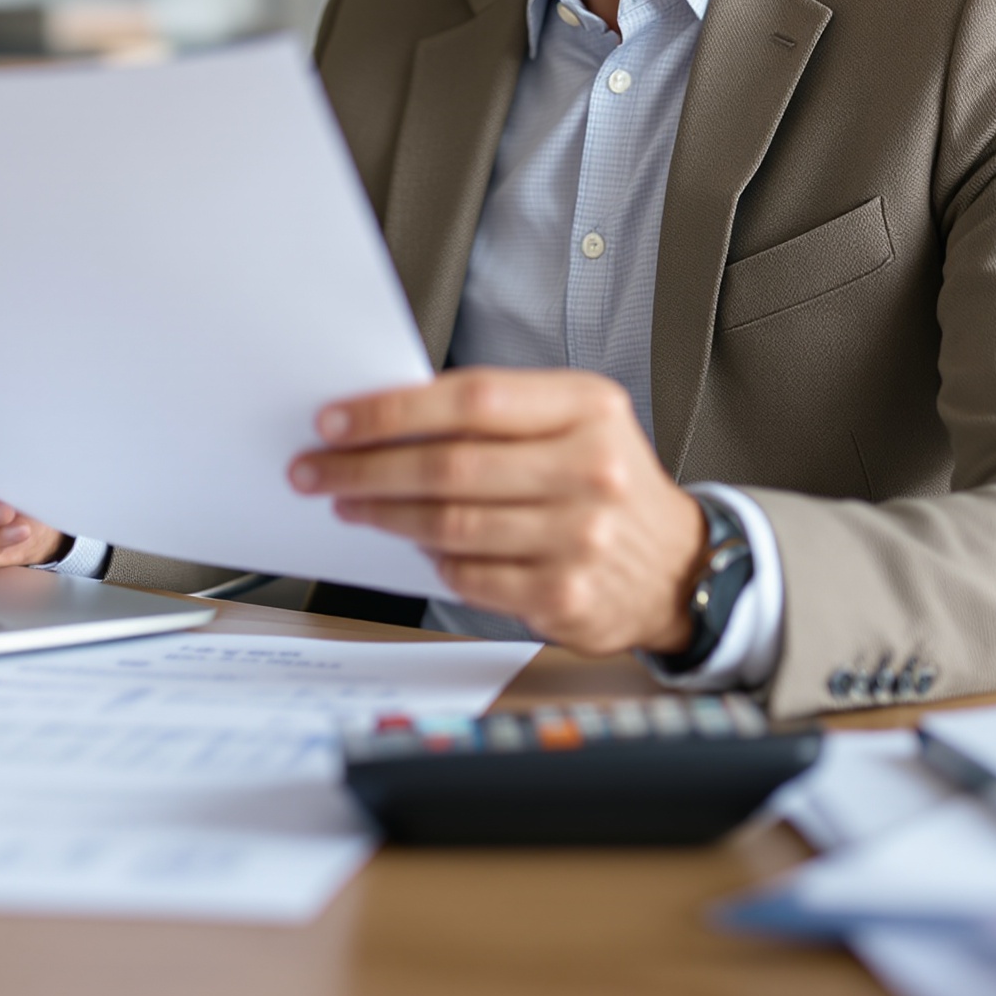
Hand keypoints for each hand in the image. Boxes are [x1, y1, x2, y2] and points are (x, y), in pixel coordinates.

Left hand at [288, 368, 707, 654]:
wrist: (678, 564)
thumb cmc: (605, 480)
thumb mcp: (575, 422)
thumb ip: (497, 414)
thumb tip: (388, 420)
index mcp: (588, 408)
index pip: (473, 399)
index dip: (394, 410)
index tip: (336, 419)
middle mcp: (591, 469)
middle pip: (452, 465)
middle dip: (367, 467)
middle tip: (318, 467)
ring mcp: (582, 537)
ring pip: (451, 524)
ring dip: (384, 514)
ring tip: (350, 502)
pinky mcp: (567, 596)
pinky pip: (470, 576)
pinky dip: (431, 560)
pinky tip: (414, 545)